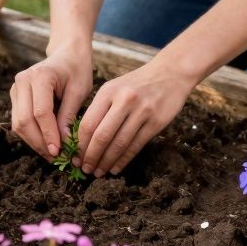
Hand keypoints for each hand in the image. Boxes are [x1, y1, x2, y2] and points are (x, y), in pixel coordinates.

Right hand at [10, 46, 92, 157]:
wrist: (66, 55)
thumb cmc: (77, 71)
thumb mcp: (79, 91)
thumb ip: (69, 115)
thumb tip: (63, 143)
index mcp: (40, 76)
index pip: (40, 112)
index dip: (49, 134)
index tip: (59, 152)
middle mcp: (22, 81)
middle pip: (24, 121)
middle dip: (40, 143)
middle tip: (56, 158)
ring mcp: (16, 89)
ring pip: (18, 124)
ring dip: (34, 143)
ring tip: (52, 155)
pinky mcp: (15, 97)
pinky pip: (19, 122)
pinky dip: (31, 136)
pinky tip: (46, 144)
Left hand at [76, 58, 195, 176]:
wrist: (170, 73)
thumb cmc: (137, 83)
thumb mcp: (114, 87)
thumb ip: (100, 108)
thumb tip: (84, 139)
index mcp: (108, 91)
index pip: (88, 123)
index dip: (80, 145)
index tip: (75, 157)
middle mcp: (124, 101)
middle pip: (101, 136)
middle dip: (91, 157)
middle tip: (85, 170)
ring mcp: (141, 111)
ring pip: (119, 144)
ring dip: (106, 162)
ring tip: (99, 172)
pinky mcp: (156, 122)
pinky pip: (136, 146)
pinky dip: (124, 160)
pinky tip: (116, 168)